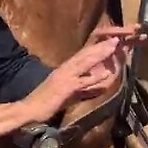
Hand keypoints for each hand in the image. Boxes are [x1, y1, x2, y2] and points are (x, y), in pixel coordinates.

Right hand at [21, 29, 143, 121]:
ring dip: (100, 53)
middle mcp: (66, 68)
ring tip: (114, 45)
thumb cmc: (48, 102)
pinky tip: (106, 74)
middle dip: (103, 45)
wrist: (28, 111)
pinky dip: (94, 78)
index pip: (85, 54)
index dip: (100, 47)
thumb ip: (87, 88)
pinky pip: (82, 83)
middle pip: (87, 54)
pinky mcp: (65, 88)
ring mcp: (65, 77)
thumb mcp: (71, 94)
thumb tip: (101, 85)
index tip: (114, 41)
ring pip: (85, 62)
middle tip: (119, 37)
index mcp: (67, 68)